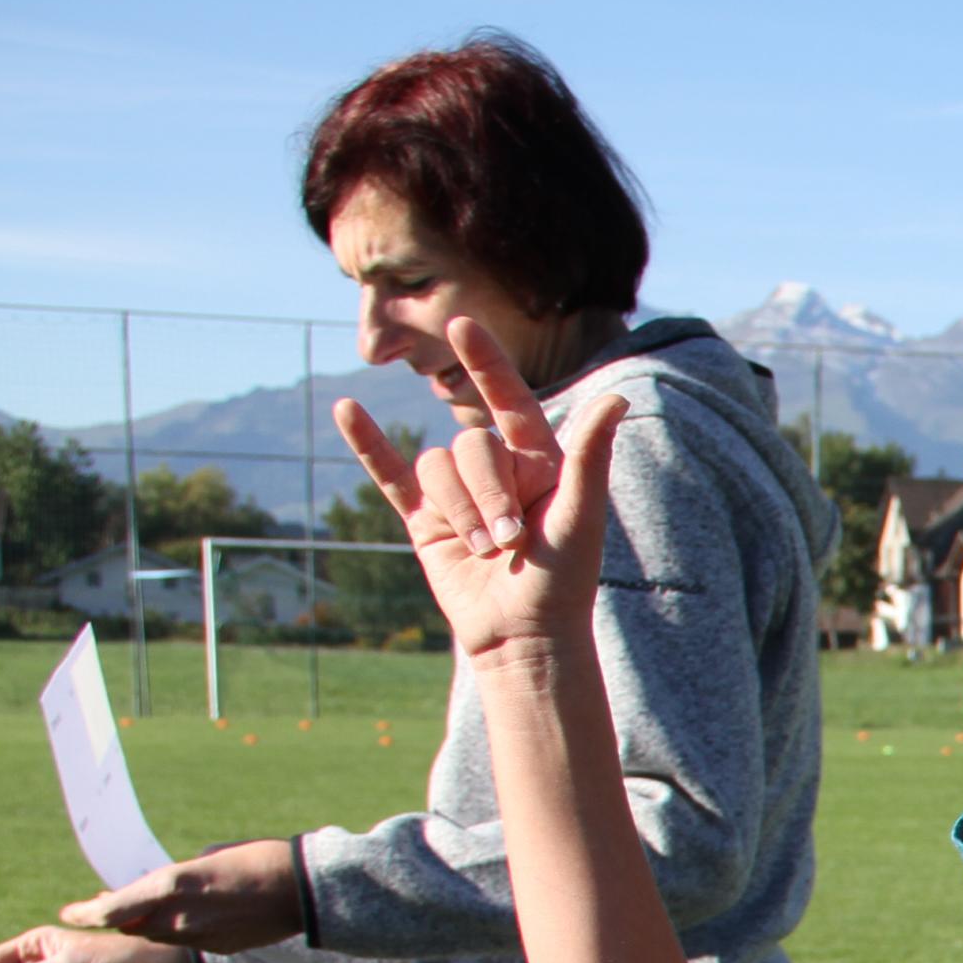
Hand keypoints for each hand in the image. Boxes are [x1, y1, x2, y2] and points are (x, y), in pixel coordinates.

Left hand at [55, 843, 301, 952]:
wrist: (306, 890)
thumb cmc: (259, 859)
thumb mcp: (208, 858)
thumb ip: (178, 878)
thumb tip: (164, 889)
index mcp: (173, 886)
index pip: (114, 909)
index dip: (87, 913)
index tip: (71, 913)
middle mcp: (180, 917)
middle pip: (133, 924)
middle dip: (121, 916)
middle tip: (109, 905)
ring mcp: (201, 937)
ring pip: (159, 935)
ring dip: (151, 924)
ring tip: (158, 910)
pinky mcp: (221, 948)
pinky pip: (189, 942)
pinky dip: (184, 931)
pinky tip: (199, 917)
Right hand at [332, 315, 627, 669]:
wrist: (524, 637)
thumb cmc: (563, 579)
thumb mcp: (579, 514)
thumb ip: (590, 454)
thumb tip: (615, 398)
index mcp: (538, 461)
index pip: (508, 399)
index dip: (485, 363)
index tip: (462, 326)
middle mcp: (497, 470)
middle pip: (467, 444)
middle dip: (484, 491)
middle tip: (510, 538)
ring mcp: (457, 493)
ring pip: (434, 467)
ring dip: (457, 509)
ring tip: (483, 551)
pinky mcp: (424, 520)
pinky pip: (389, 474)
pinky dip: (368, 444)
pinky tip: (346, 411)